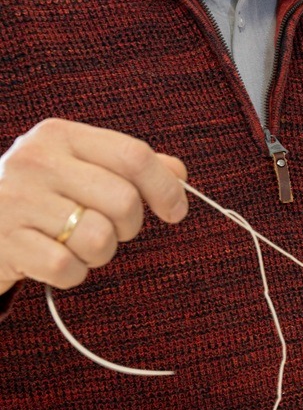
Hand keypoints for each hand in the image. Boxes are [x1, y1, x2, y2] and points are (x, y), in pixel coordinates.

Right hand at [0, 118, 188, 294]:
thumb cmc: (42, 196)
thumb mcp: (80, 168)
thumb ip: (130, 167)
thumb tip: (178, 172)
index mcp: (59, 136)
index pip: (134, 156)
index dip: (166, 188)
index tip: (175, 212)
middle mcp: (35, 161)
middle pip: (124, 201)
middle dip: (128, 226)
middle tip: (106, 228)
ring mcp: (15, 200)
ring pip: (100, 239)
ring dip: (98, 253)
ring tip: (73, 242)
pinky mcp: (6, 241)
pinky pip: (68, 268)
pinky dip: (71, 273)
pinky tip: (52, 259)